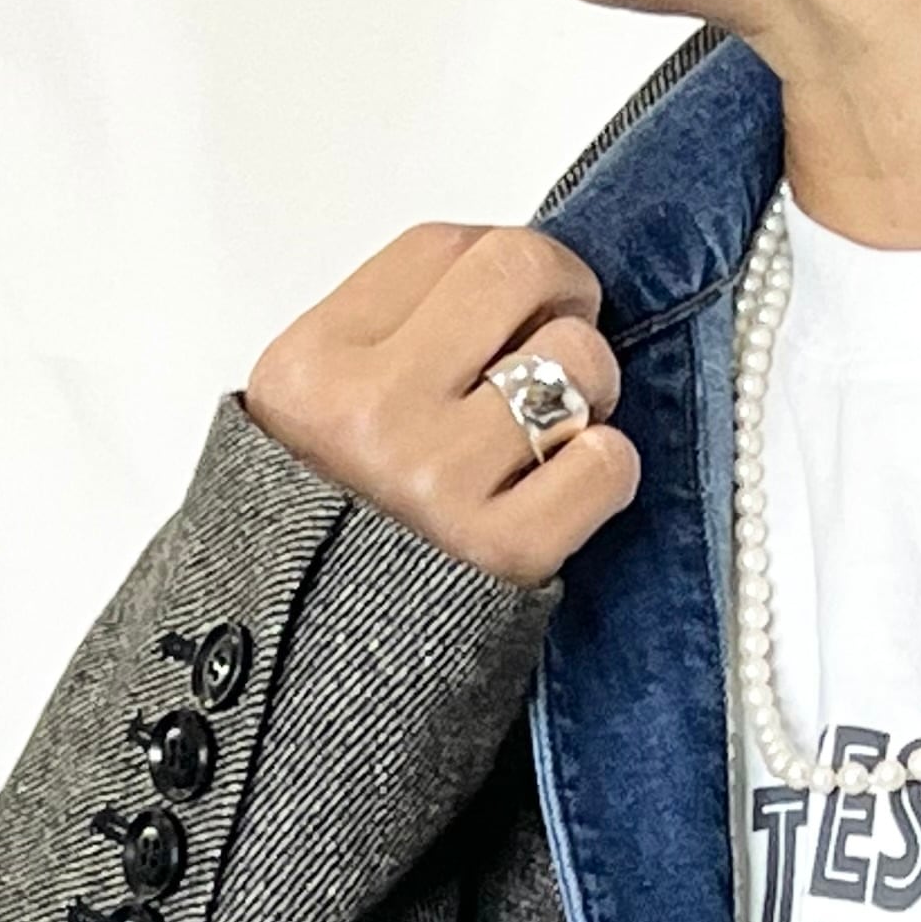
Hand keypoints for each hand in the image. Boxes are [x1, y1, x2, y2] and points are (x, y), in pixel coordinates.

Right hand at [246, 224, 640, 584]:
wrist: (313, 674)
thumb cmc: (335, 540)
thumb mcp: (311, 416)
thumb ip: (390, 339)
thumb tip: (514, 280)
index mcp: (313, 365)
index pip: (444, 247)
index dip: (507, 261)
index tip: (525, 296)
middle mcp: (372, 413)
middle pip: (517, 272)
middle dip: (564, 296)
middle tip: (563, 340)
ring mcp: (440, 483)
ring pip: (576, 362)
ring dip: (593, 389)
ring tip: (560, 432)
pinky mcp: (505, 554)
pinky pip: (607, 462)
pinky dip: (609, 467)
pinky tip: (574, 487)